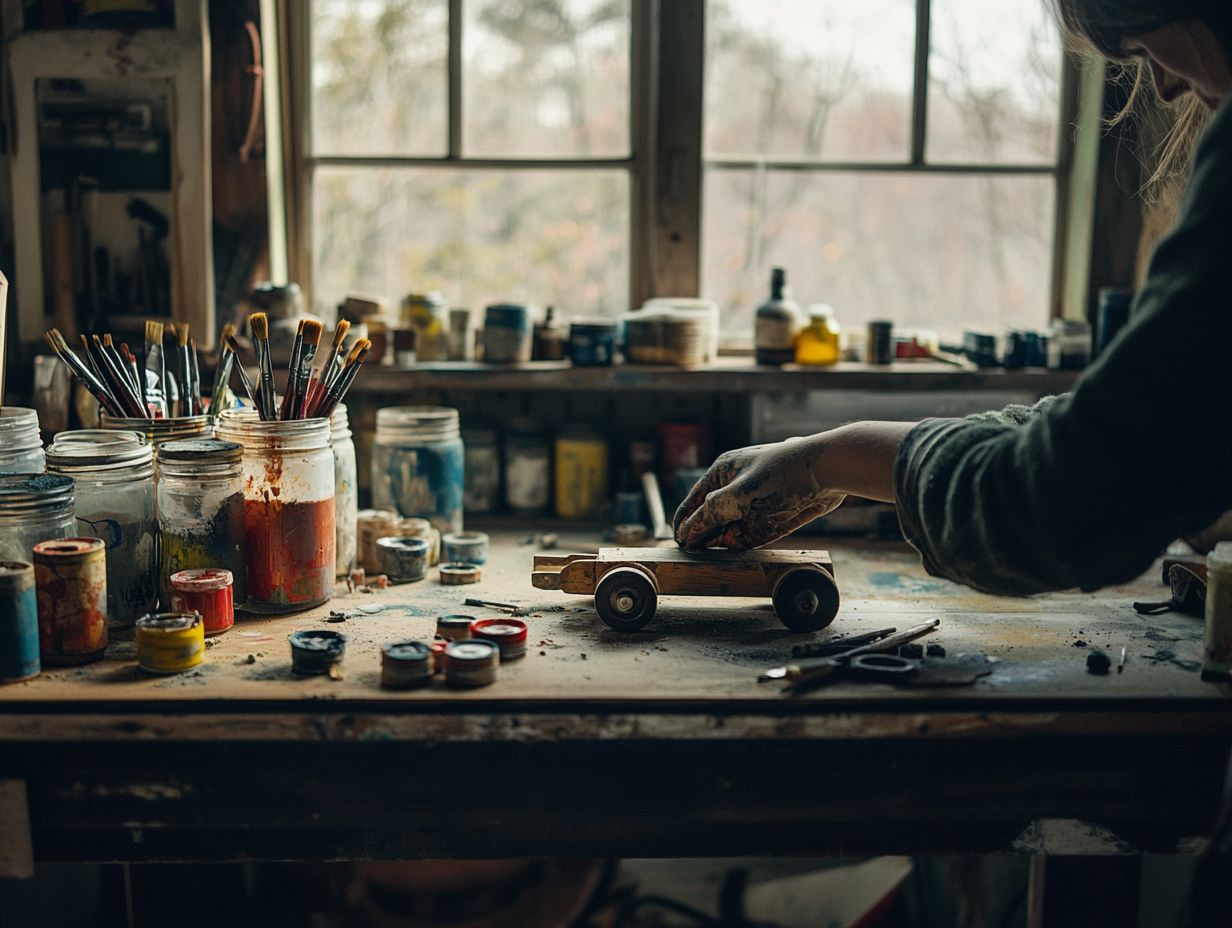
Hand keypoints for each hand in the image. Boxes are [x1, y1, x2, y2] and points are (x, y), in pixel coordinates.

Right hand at [672, 436, 846, 549]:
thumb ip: (710, 515)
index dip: (685, 524)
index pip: (693, 503)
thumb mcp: (740, 495)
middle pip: (709, 519)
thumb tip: (686, 533)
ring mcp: (753, 505)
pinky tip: (734, 555)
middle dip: (704, 537)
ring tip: (711, 559)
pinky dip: (741, 546)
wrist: (829, 472)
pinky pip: (749, 536)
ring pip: (729, 531)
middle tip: (696, 558)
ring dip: (722, 544)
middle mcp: (735, 490)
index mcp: (721, 474)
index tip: (681, 546)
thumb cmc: (782, 474)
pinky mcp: (770, 518)